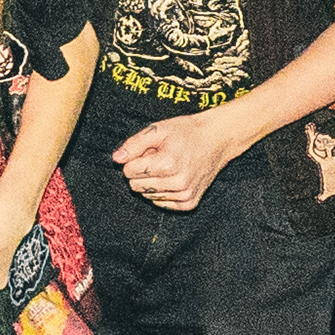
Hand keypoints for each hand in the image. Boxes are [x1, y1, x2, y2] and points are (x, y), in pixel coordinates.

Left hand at [113, 110, 240, 212]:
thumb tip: (117, 159)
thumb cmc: (187, 132)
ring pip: (148, 196)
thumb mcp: (158, 130)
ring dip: (154, 181)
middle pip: (136, 186)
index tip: (149, 151)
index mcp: (167, 164)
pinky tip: (173, 178)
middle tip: (159, 158)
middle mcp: (177, 183)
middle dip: (142, 172)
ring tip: (169, 166)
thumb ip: (134, 144)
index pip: (129, 171)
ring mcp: (185, 195)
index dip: (135, 159)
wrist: (217, 139)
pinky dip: (163, 192)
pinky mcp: (189, 203)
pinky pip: (161, 204)